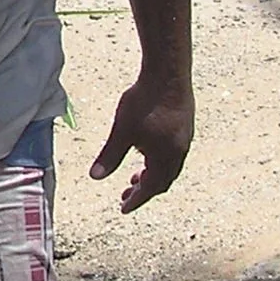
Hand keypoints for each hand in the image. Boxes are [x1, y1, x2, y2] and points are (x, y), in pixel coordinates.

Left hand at [90, 68, 193, 210]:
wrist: (168, 72)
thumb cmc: (144, 101)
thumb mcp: (122, 130)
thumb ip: (110, 156)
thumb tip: (95, 178)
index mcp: (165, 157)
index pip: (151, 188)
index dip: (136, 200)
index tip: (123, 209)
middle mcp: (179, 151)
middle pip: (163, 181)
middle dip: (144, 190)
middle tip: (126, 194)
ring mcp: (184, 138)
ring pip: (169, 167)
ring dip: (152, 175)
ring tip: (135, 175)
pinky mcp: (185, 125)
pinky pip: (174, 153)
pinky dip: (159, 161)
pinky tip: (146, 150)